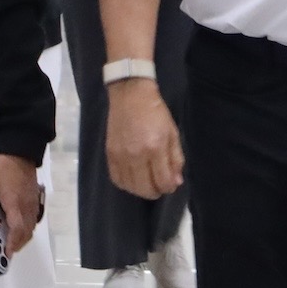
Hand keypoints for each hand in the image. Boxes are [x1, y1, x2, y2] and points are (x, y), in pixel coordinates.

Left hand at [0, 152, 44, 252]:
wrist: (20, 150)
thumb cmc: (2, 166)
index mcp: (14, 204)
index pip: (16, 229)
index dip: (12, 243)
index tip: (6, 253)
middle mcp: (26, 207)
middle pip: (26, 232)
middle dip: (17, 244)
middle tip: (6, 250)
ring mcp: (33, 203)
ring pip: (31, 226)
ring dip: (22, 236)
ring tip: (10, 240)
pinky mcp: (35, 198)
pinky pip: (33, 218)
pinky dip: (27, 227)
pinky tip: (17, 225)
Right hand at [106, 77, 183, 200]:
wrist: (131, 95)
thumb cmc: (155, 112)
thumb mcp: (172, 133)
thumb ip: (176, 158)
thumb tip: (176, 181)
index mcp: (156, 148)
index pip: (163, 181)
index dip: (169, 187)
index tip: (170, 184)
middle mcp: (137, 155)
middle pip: (145, 188)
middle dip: (155, 192)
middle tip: (159, 186)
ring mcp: (121, 155)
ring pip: (130, 187)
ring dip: (140, 190)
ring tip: (146, 183)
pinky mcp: (110, 154)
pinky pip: (116, 179)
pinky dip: (125, 184)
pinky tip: (132, 179)